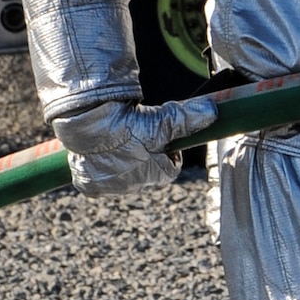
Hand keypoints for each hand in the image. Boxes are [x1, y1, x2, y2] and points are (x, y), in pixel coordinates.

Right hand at [54, 95, 216, 195]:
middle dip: (144, 157)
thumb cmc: (128, 124)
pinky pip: (97, 180)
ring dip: (121, 162)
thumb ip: (186, 118)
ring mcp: (109, 187)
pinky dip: (99, 168)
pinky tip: (98, 151)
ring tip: (116, 140)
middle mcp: (131, 186)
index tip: (160, 137)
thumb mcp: (161, 120)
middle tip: (136, 135)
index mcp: (154, 174)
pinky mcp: (88, 185)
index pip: (169, 167)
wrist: (87, 124)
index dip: (167, 152)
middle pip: (145, 172)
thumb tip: (212, 111)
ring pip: (122, 176)